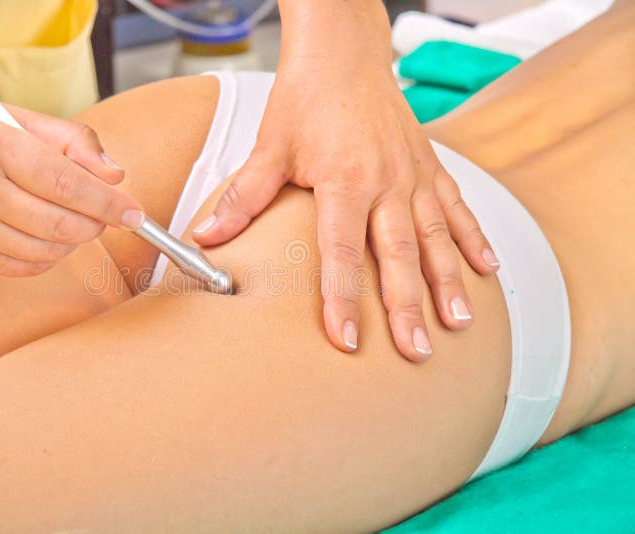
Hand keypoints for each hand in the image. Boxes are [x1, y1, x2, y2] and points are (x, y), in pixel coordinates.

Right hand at [0, 89, 142, 275]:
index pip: (66, 185)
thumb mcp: (19, 118)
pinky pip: (25, 267)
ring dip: (74, 241)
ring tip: (71, 219)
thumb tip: (115, 176)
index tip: (135, 213)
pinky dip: (49, 256)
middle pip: (61, 225)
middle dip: (95, 223)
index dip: (108, 204)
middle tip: (103, 213)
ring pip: (47, 252)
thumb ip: (74, 143)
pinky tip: (45, 234)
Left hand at [193, 64, 499, 359]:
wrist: (344, 53)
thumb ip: (243, 197)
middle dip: (407, 307)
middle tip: (416, 352)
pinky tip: (487, 269)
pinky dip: (474, 238)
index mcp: (344, 180)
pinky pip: (458, 207)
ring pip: (436, 237)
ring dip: (448, 282)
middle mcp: (387, 181)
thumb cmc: (306, 98)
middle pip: (399, 255)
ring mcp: (414, 174)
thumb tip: (206, 238)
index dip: (341, 300)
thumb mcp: (270, 146)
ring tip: (458, 323)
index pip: (341, 253)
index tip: (347, 341)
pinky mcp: (431, 165)